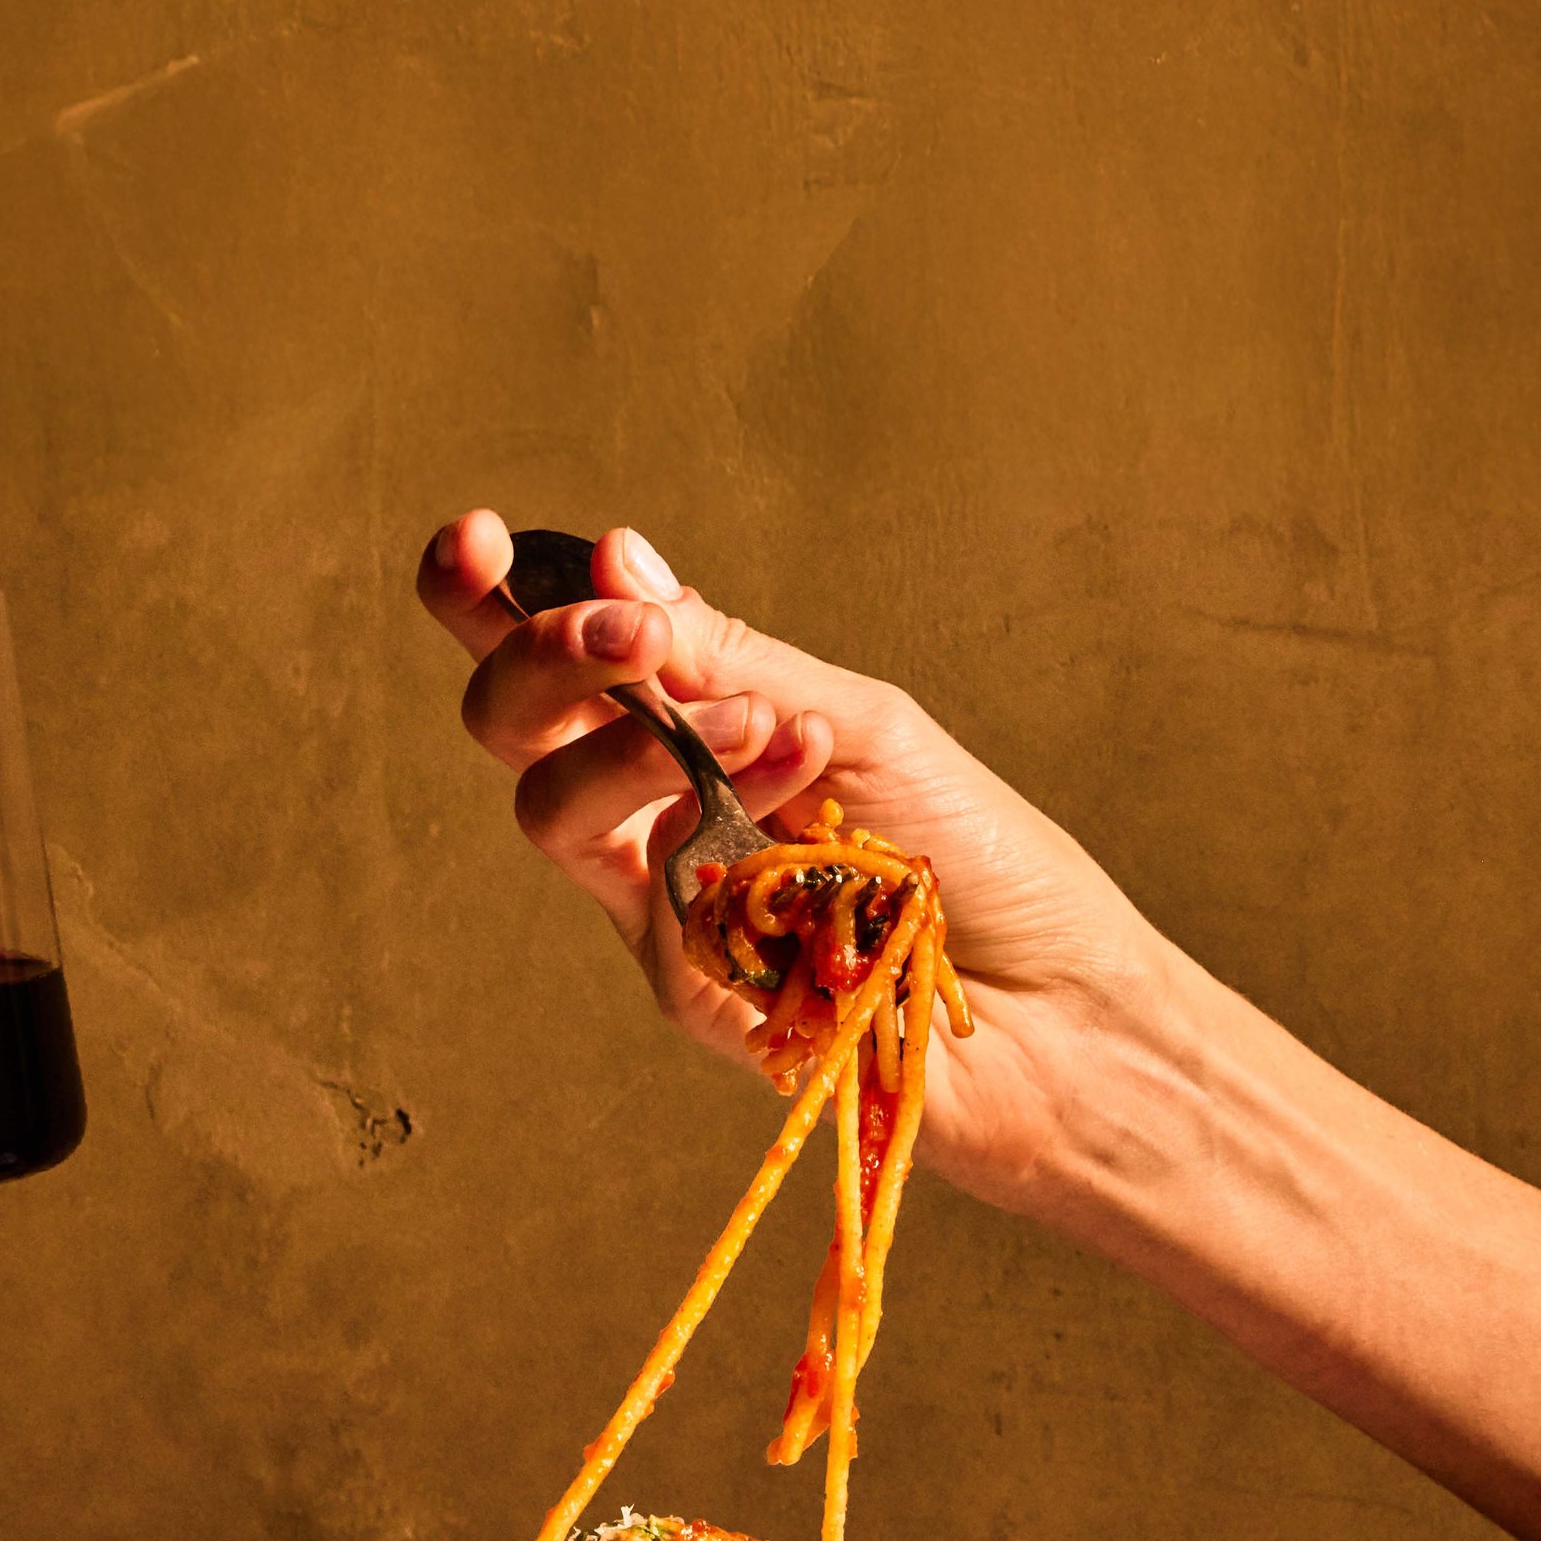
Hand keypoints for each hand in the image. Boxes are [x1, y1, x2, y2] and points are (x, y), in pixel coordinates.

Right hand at [415, 509, 1165, 1207]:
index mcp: (682, 728)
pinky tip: (817, 810)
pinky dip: (733, 823)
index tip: (477, 538)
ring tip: (752, 726)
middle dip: (538, 660)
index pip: (548, 656)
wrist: (1063, 1003)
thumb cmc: (977, 856)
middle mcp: (650, 811)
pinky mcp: (689, 988)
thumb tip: (615, 556)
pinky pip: (657, 895)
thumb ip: (727, 657)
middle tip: (621, 636)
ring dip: (631, 746)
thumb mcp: (857, 720)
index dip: (482, 596)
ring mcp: (661, 901)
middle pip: (511, 728)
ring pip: (550, 812)